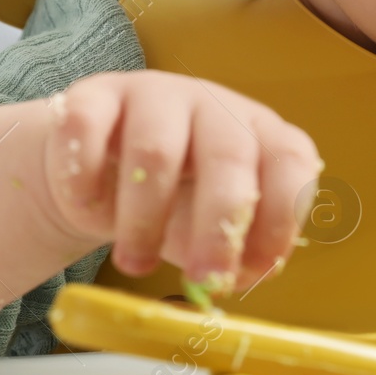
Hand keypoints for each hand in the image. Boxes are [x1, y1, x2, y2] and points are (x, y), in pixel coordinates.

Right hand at [34, 69, 323, 295]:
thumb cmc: (172, 201)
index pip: (290, 160)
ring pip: (156, 151)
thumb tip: (243, 277)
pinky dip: (84, 179)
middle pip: (229, 156)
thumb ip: (234, 253)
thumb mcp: (210, 227)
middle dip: (219, 226)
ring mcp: (156, 94)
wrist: (95, 166)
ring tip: (134, 263)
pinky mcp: (96, 96)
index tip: (260, 268)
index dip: (281, 216)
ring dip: (144, 220)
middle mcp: (215, 106)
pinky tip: (86, 210)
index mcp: (259, 133)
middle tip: (203, 280)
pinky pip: (88, 130)